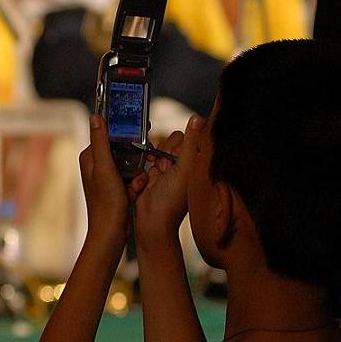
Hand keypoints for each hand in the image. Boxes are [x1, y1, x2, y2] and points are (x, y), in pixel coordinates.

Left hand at [79, 114, 142, 245]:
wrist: (111, 234)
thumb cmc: (107, 203)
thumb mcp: (105, 168)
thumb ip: (101, 141)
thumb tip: (96, 116)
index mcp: (90, 157)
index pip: (109, 134)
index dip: (127, 131)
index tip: (144, 129)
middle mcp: (97, 165)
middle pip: (123, 148)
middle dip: (136, 157)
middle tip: (144, 164)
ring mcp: (107, 177)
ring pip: (131, 164)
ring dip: (138, 173)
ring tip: (136, 186)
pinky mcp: (116, 188)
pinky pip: (132, 178)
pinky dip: (136, 184)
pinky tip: (135, 193)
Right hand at [134, 115, 203, 243]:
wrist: (152, 224)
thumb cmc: (171, 200)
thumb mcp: (184, 168)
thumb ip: (190, 142)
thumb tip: (198, 117)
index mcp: (192, 162)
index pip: (184, 138)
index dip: (174, 145)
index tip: (171, 158)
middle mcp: (180, 165)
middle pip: (167, 142)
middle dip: (160, 152)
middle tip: (161, 168)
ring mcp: (165, 171)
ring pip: (154, 151)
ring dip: (150, 160)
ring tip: (152, 175)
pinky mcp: (151, 177)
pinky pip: (144, 162)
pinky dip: (142, 170)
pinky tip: (143, 181)